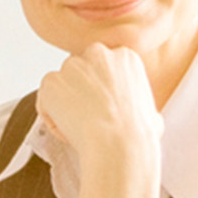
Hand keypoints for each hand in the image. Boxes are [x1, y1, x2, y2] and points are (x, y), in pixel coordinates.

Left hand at [36, 43, 164, 197]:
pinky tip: (68, 130)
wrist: (118, 143)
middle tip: (87, 116)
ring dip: (65, 105)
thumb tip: (148, 118)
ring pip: (61, 85)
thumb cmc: (138, 134)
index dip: (100, 90)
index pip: (102, 67)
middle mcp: (97, 53)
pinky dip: (51, 117)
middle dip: (80, 90)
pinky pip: (45, 100)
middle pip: (79, 71)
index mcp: (124, 56)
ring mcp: (71, 65)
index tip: (103, 107)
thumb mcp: (152, 113)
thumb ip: (140, 105)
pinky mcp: (51, 81)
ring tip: (80, 128)